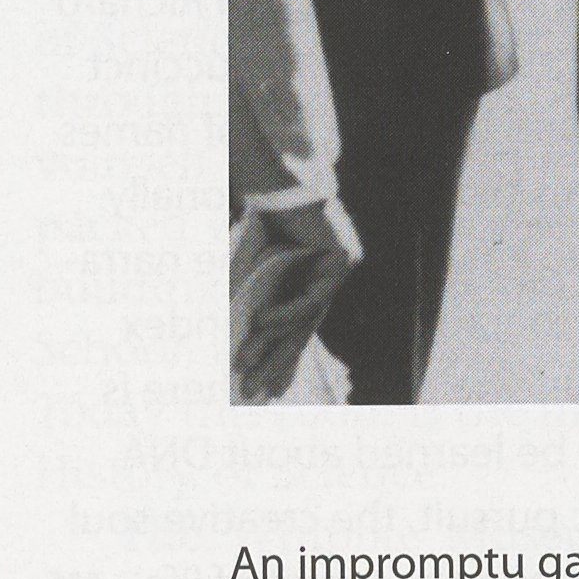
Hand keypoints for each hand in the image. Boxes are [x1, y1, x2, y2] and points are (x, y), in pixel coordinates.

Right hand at [233, 192, 357, 401]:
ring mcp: (340, 271)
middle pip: (302, 332)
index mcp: (310, 284)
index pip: (298, 332)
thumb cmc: (264, 226)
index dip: (283, 362)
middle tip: (255, 391)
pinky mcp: (343, 260)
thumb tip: (235, 346)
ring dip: (272, 342)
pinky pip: (311, 298)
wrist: (278, 186)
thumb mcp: (254, 276)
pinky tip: (261, 322)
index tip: (268, 392)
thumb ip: (254, 306)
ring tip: (244, 359)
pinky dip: (284, 312)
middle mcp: (329, 281)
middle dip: (276, 363)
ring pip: (305, 320)